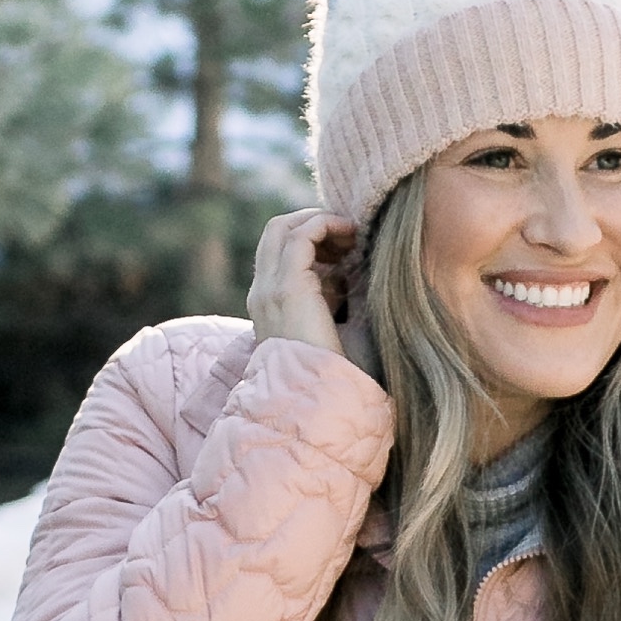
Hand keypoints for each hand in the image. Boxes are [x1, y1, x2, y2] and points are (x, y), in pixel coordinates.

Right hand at [247, 205, 374, 375]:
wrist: (317, 399)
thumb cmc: (332, 374)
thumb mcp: (333, 329)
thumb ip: (336, 301)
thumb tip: (358, 273)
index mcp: (268, 306)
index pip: (278, 254)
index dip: (310, 241)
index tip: (343, 248)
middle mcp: (262, 294)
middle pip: (274, 233)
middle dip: (311, 222)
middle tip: (346, 234)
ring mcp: (270, 289)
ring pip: (282, 227)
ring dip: (319, 221)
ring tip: (351, 232)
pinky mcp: (287, 287)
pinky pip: (301, 235)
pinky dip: (325, 224)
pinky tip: (350, 233)